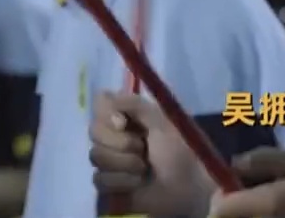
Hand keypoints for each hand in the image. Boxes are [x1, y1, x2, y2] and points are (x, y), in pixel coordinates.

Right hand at [88, 91, 211, 215]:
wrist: (190, 187)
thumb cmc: (181, 149)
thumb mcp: (162, 120)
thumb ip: (135, 103)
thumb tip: (106, 97)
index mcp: (129, 115)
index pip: (100, 102)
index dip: (106, 112)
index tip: (123, 123)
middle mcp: (116, 134)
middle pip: (94, 130)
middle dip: (121, 143)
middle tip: (143, 149)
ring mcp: (111, 160)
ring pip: (96, 156)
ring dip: (126, 164)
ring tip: (145, 169)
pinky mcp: (110, 184)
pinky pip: (100, 179)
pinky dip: (122, 182)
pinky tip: (138, 184)